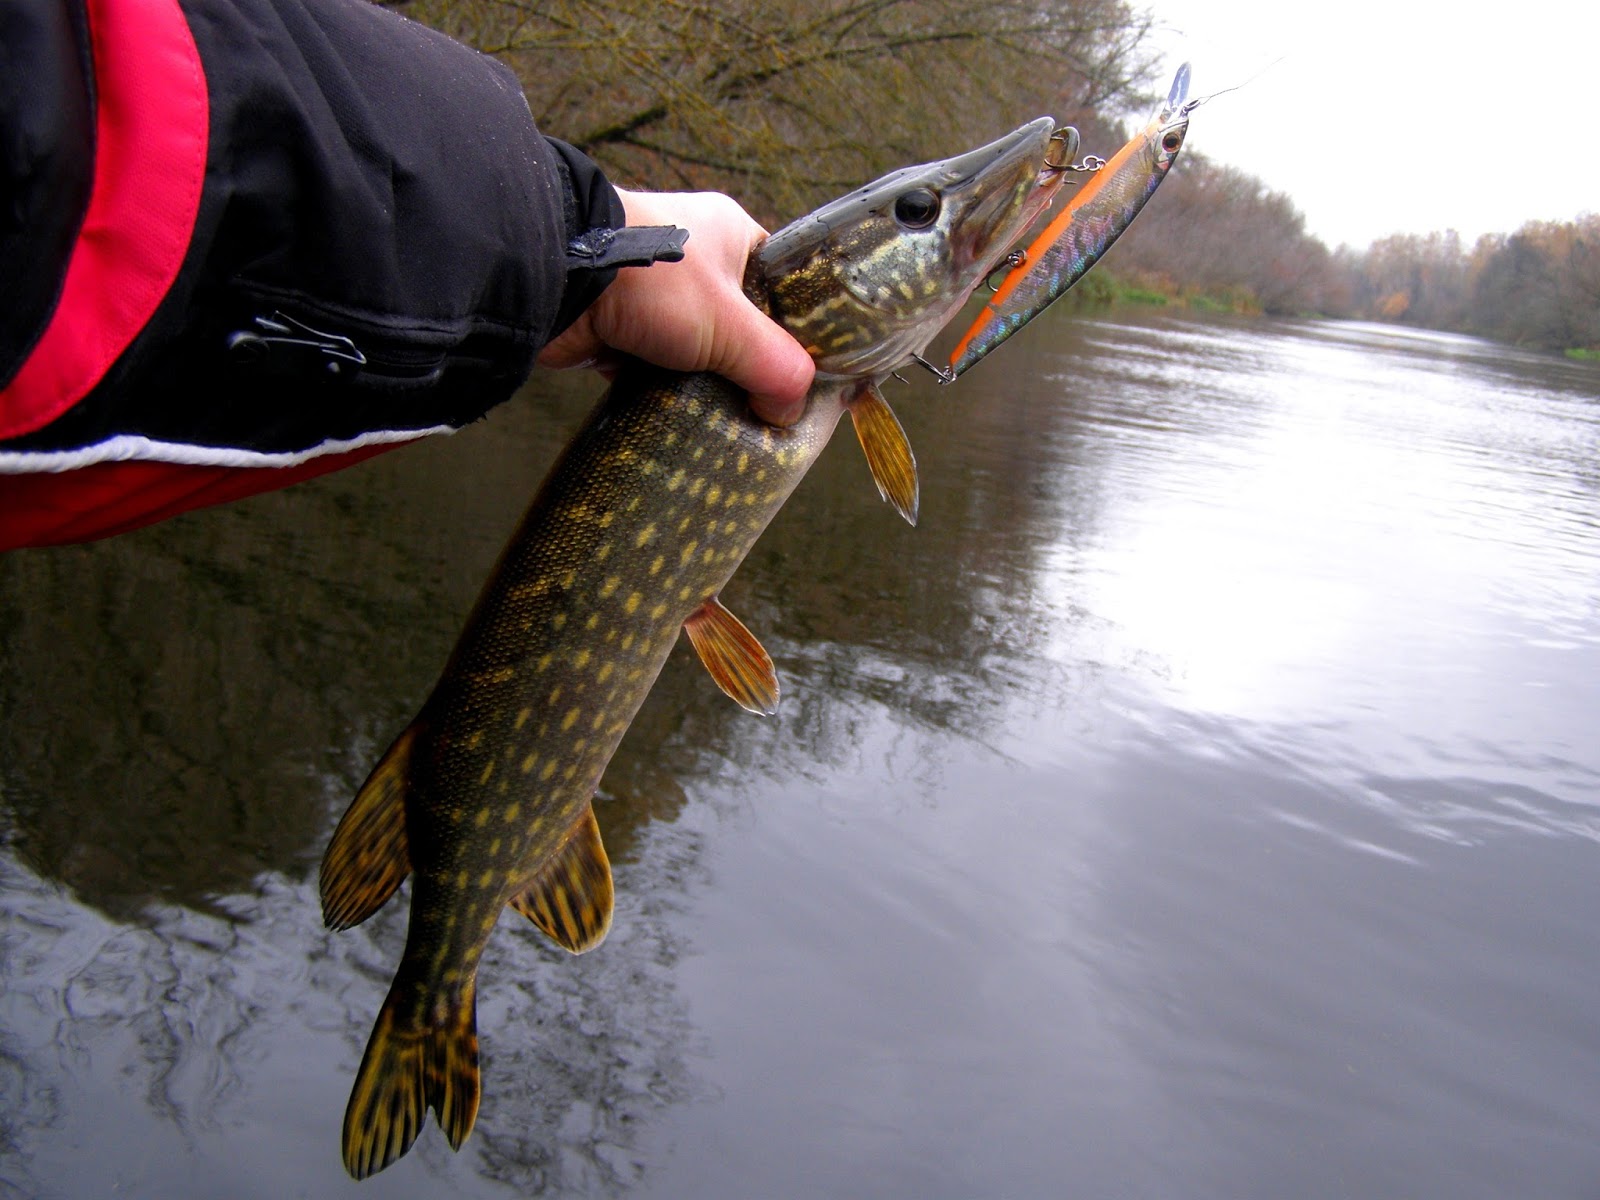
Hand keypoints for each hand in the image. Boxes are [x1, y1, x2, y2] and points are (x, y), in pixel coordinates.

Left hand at [537, 190, 814, 426]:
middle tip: (776, 409)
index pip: (785, 285)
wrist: (556, 281)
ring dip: (713, 385)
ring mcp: (658, 298)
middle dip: (754, 368)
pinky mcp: (626, 332)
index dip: (801, 330)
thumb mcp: (729, 324)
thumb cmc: (651, 278)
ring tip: (741, 424)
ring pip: (703, 353)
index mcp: (733, 236)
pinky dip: (675, 394)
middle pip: (744, 326)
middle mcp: (698, 262)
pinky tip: (696, 421)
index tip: (814, 375)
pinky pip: (664, 371)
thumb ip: (773, 366)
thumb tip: (791, 409)